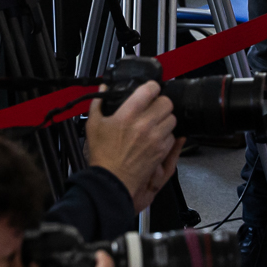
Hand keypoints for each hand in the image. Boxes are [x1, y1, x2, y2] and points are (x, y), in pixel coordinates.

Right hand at [87, 80, 180, 211]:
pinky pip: (172, 136)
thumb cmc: (102, 153)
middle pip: (166, 102)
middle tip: (153, 107)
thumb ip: (98, 103)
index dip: (152, 87)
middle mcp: (145, 123)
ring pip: (172, 118)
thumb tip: (104, 87)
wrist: (112, 180)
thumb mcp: (94, 124)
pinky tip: (156, 137)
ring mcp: (156, 137)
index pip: (151, 89)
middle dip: (160, 102)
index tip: (150, 89)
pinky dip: (167, 135)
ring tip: (156, 122)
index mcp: (128, 114)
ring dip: (165, 118)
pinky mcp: (162, 150)